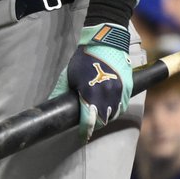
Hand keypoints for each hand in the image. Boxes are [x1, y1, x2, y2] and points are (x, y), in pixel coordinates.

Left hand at [53, 23, 132, 140]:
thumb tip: (52, 105)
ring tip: (99, 117)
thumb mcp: (68, 76)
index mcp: (90, 92)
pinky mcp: (128, 87)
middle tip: (90, 124)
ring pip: (114, 114)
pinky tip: (109, 109)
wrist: (105, 42)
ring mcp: (119, 90)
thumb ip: (62, 92)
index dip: (86, 131)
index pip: (89, 120)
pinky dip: (116, 109)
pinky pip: (122, 105)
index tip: (83, 136)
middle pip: (103, 120)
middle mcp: (107, 94)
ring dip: (107, 118)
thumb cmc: (83, 59)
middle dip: (96, 125)